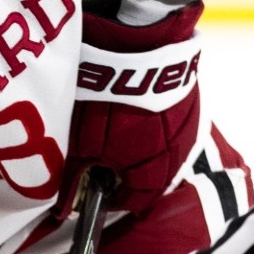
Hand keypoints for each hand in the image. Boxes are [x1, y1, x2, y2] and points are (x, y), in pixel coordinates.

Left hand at [63, 1, 203, 216]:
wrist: (136, 44)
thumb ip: (76, 179)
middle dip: (129, 172)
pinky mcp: (190, 97)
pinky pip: (173, 122)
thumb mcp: (81, 145)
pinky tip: (135, 109)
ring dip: (144, 147)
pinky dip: (155, 122)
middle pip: (154, 175)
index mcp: (154, 172)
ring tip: (118, 131)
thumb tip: (63, 209)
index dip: (113, 196)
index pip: (136, 200)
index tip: (96, 187)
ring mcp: (188, 124)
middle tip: (103, 159)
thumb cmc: (106, 101)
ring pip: (166, 148)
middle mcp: (178, 154)